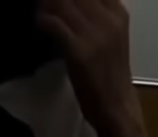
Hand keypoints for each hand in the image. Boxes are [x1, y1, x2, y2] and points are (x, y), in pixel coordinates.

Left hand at [37, 0, 148, 136]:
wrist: (116, 105)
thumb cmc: (111, 73)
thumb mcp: (111, 36)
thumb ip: (97, 15)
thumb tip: (70, 3)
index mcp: (118, 13)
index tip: (57, 0)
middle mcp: (109, 19)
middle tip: (43, 2)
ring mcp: (96, 34)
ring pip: (62, 3)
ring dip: (45, 4)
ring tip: (39, 9)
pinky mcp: (80, 51)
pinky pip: (55, 24)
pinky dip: (43, 21)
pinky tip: (39, 24)